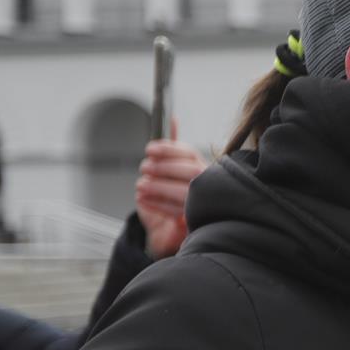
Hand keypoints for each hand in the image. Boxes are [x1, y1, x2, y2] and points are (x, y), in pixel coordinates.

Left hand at [137, 123, 208, 258]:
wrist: (172, 230)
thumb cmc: (176, 195)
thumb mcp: (173, 167)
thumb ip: (172, 147)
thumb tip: (172, 119)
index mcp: (204, 168)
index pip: (190, 153)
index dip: (169, 150)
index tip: (150, 149)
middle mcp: (208, 184)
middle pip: (190, 170)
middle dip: (163, 167)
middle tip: (144, 167)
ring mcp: (204, 203)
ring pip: (184, 191)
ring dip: (158, 186)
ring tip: (141, 184)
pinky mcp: (195, 221)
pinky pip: (177, 212)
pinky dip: (157, 204)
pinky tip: (144, 198)